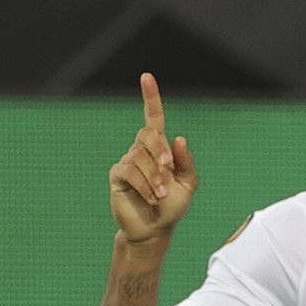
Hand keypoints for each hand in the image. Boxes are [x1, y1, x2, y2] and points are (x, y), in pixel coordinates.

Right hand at [108, 73, 197, 242]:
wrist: (156, 229)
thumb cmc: (172, 205)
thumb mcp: (188, 184)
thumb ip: (186, 162)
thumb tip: (179, 138)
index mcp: (160, 148)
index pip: (154, 118)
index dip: (151, 98)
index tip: (147, 77)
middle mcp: (141, 150)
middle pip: (148, 134)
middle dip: (161, 151)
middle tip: (169, 170)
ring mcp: (127, 161)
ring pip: (140, 156)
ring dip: (156, 177)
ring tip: (161, 195)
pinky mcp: (117, 176)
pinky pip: (130, 171)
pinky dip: (145, 185)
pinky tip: (152, 197)